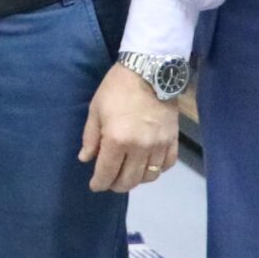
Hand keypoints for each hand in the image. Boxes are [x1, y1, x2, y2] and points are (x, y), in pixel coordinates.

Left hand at [78, 62, 178, 193]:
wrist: (149, 72)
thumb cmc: (116, 89)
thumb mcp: (95, 111)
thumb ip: (90, 138)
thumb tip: (86, 159)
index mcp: (116, 140)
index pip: (107, 173)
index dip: (99, 183)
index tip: (95, 185)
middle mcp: (139, 148)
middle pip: (129, 180)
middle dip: (116, 185)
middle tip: (110, 181)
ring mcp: (159, 145)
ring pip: (149, 176)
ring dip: (136, 180)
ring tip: (128, 174)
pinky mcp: (173, 140)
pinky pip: (167, 165)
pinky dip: (157, 170)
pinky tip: (147, 165)